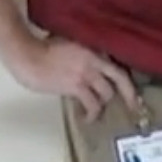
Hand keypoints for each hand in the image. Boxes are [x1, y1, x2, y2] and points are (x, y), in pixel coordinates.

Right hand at [2, 33, 138, 121]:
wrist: (27, 55)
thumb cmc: (41, 48)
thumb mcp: (69, 43)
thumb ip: (83, 52)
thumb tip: (90, 65)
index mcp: (94, 48)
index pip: (117, 62)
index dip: (126, 76)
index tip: (133, 87)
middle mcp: (94, 59)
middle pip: (120, 78)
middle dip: (129, 94)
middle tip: (134, 106)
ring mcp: (86, 73)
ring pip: (106, 93)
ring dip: (104, 104)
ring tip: (98, 112)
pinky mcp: (76, 86)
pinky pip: (91, 103)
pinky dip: (92, 113)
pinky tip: (87, 118)